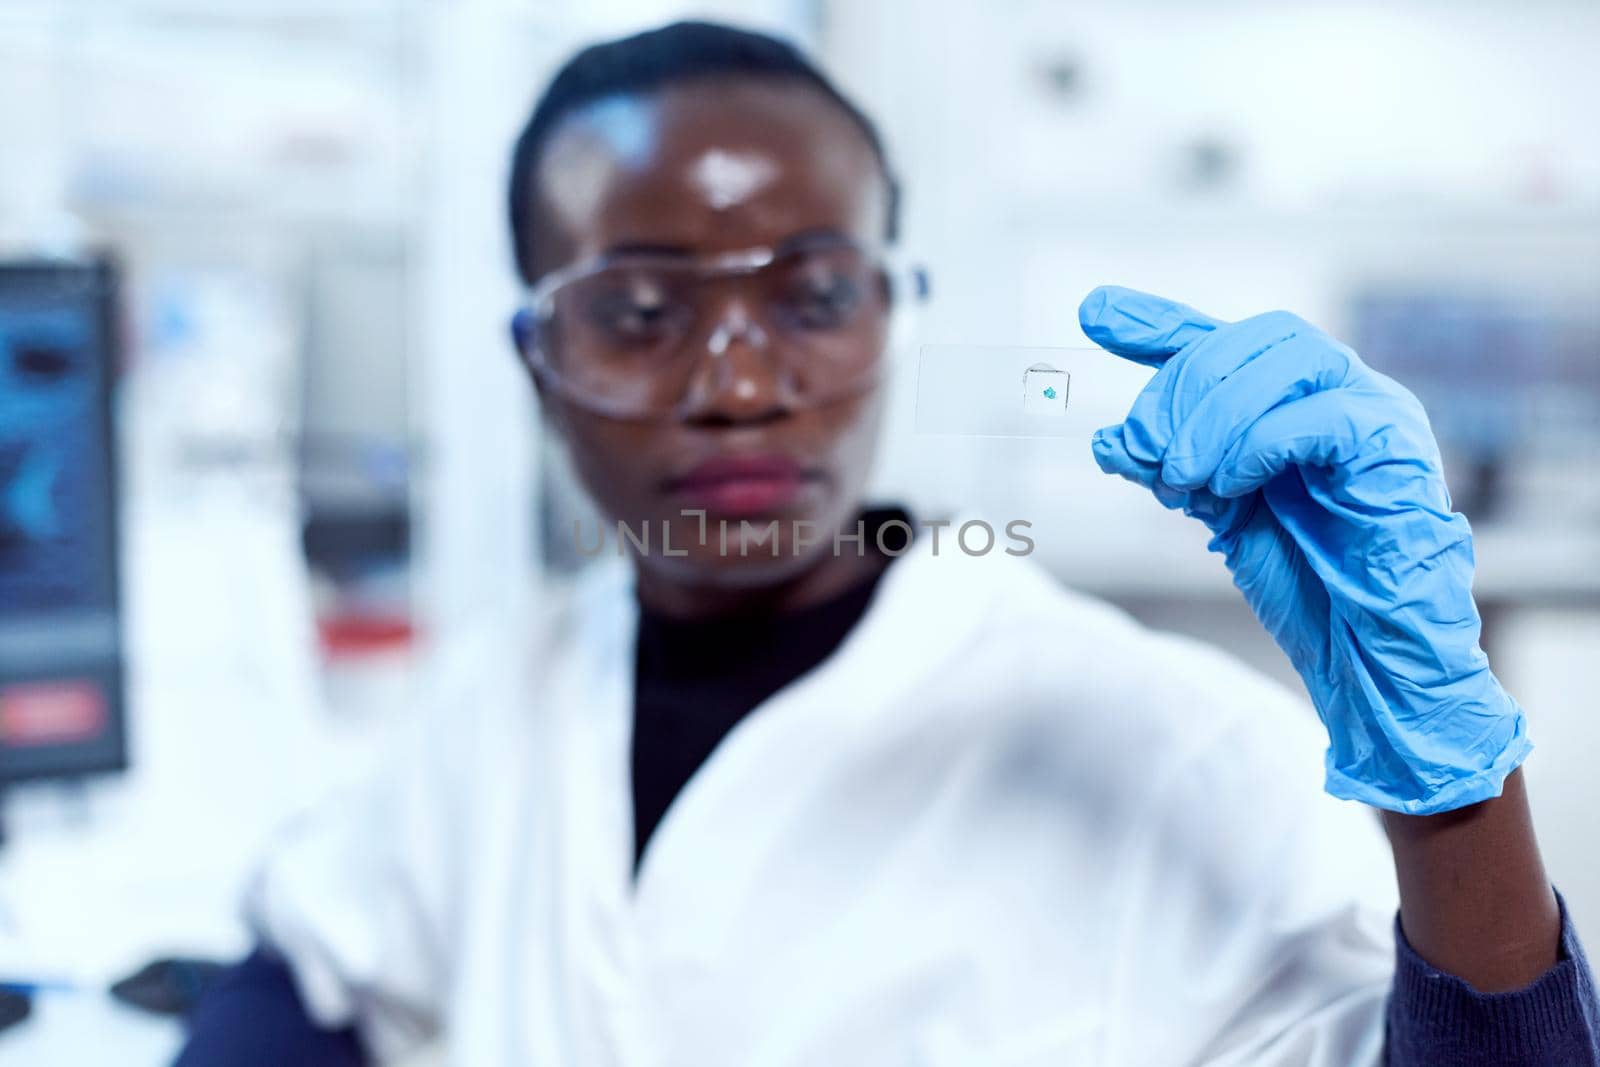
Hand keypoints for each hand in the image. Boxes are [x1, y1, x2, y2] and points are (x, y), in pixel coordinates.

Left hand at [1080, 285, 1529, 814]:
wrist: (1372, 652)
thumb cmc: (1311, 583)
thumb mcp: (1223, 514)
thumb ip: (1175, 470)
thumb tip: (1109, 440)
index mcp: (1293, 401)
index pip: (1223, 340)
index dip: (1158, 322)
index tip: (1094, 311)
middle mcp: (1337, 391)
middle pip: (1248, 341)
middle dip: (1178, 386)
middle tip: (1139, 447)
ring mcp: (1373, 410)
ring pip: (1285, 361)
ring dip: (1213, 416)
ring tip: (1179, 477)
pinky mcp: (1396, 445)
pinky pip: (1320, 416)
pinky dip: (1257, 443)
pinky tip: (1228, 485)